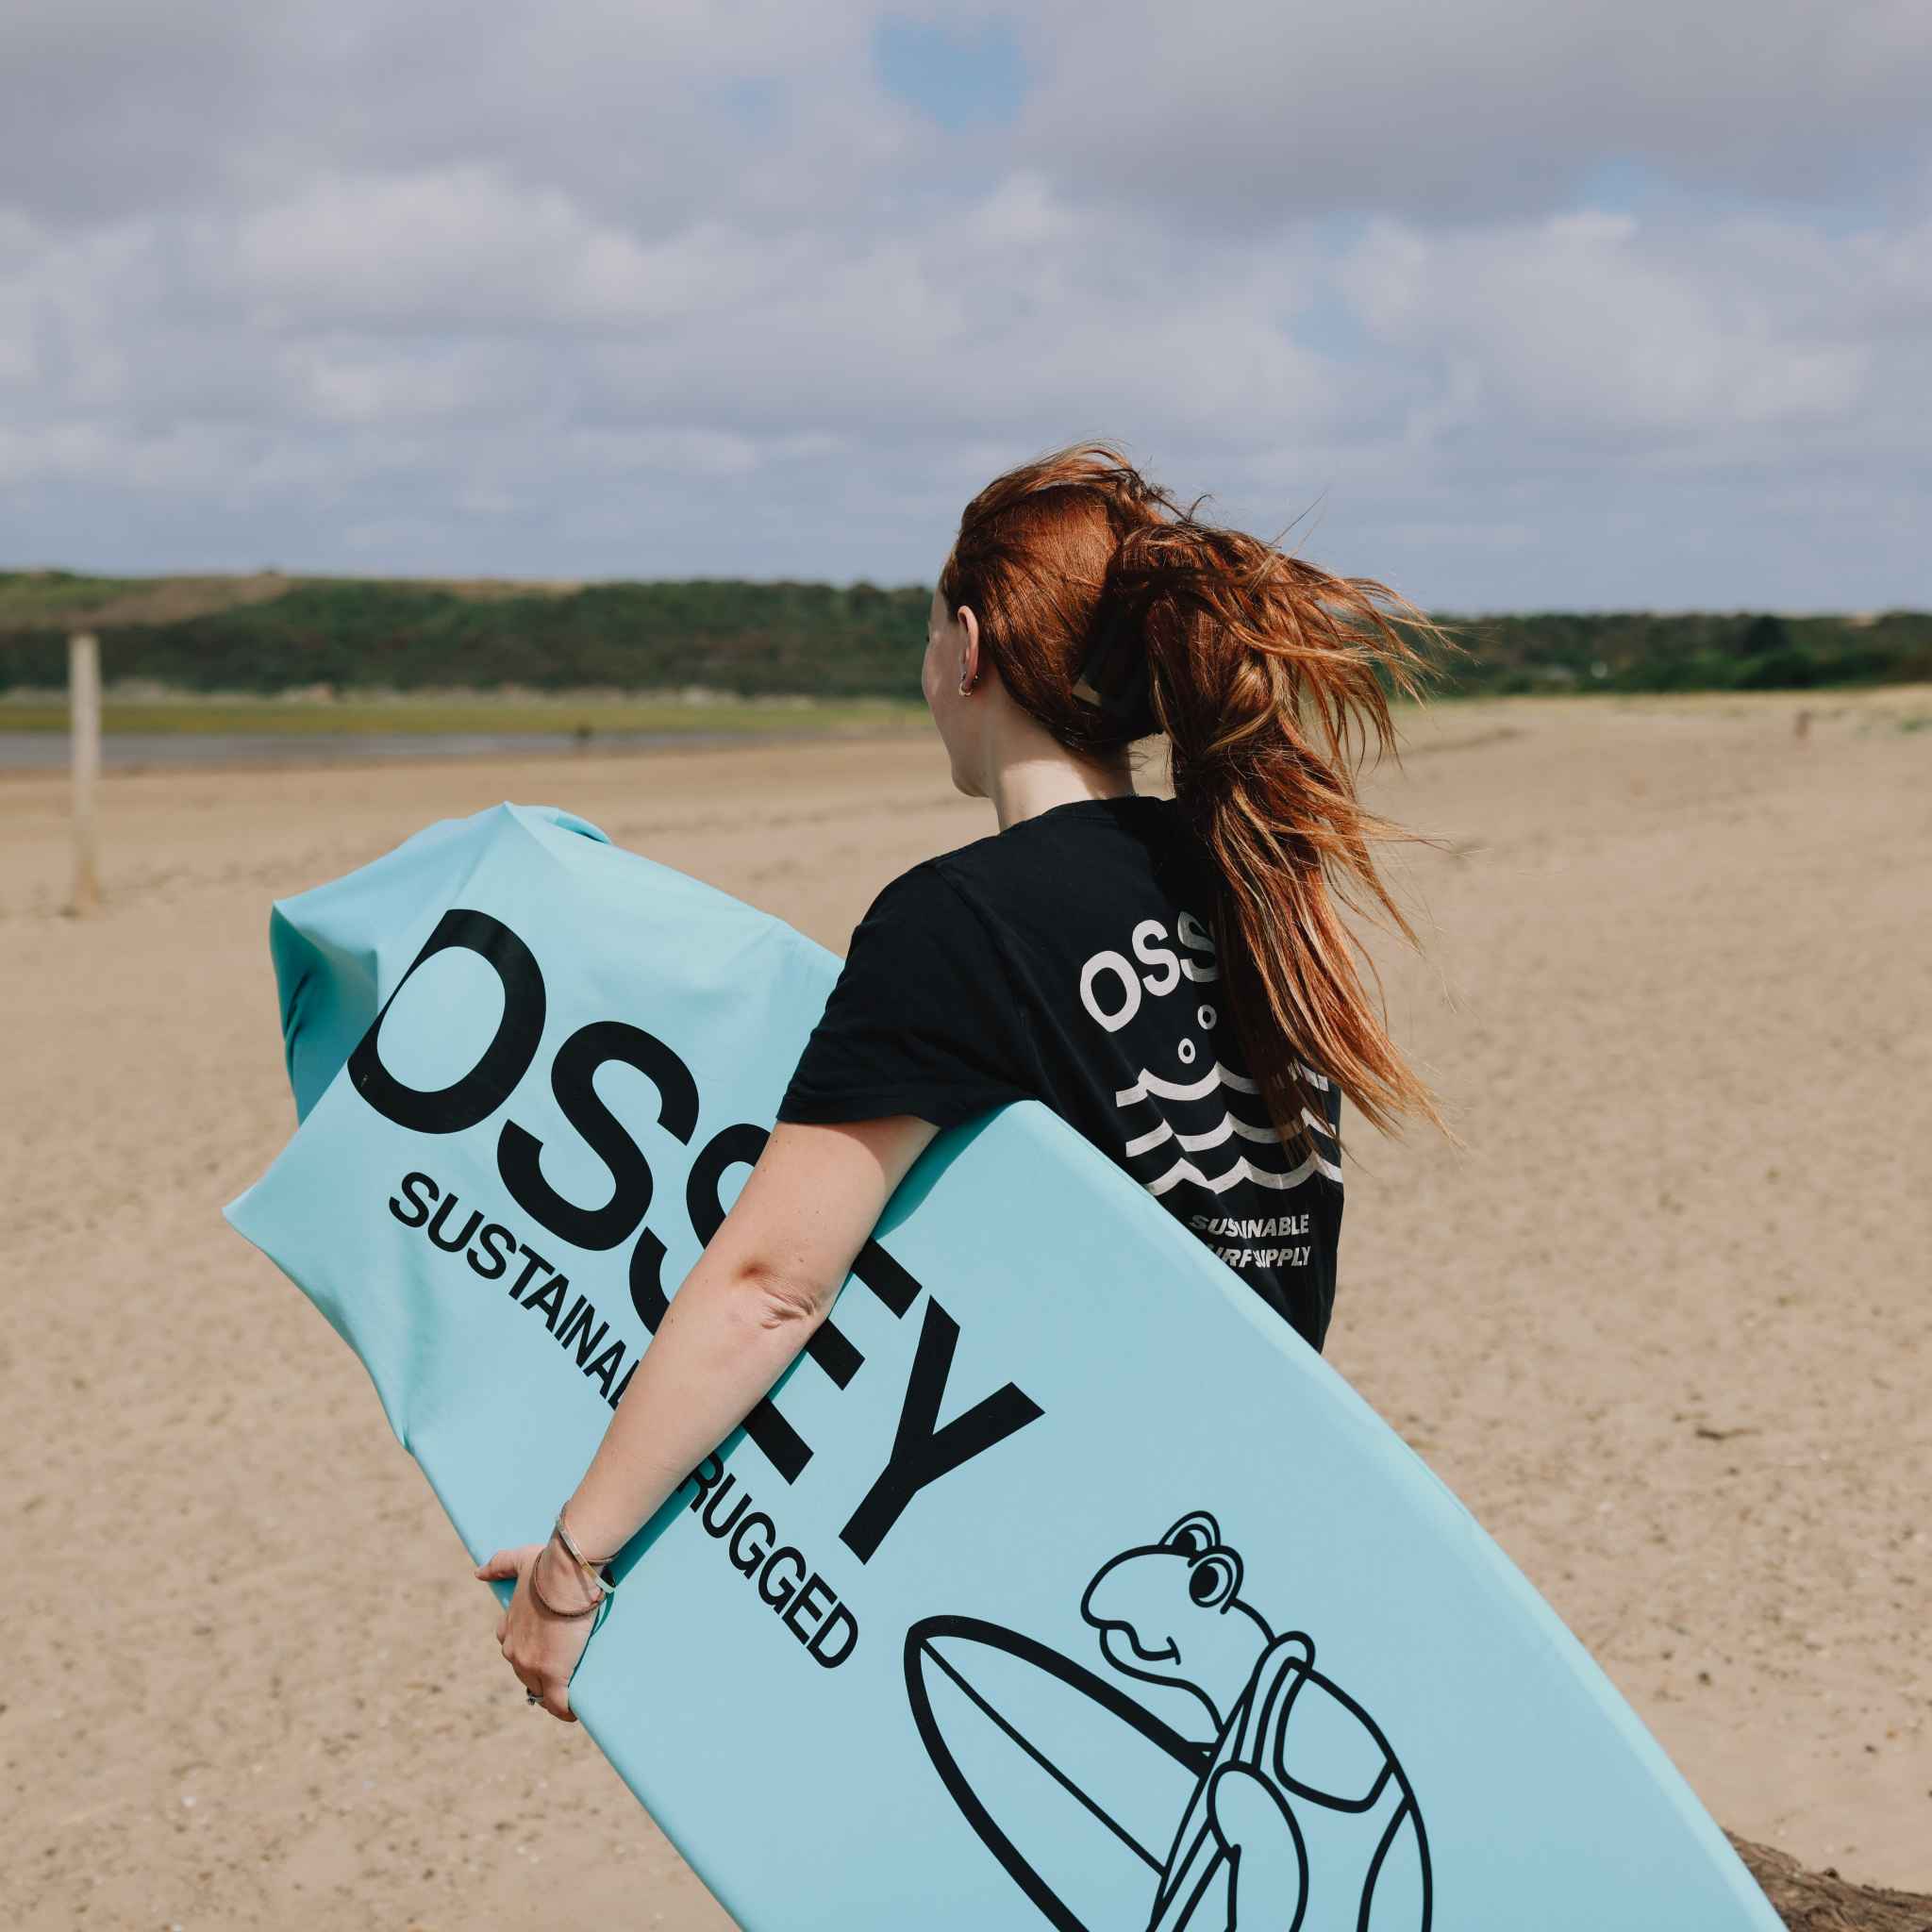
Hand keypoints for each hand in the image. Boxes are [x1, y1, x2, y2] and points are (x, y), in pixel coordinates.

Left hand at [476, 1539, 595, 1722]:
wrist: (565, 1575)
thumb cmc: (547, 1566)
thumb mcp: (519, 1560)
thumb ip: (498, 1565)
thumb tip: (478, 1573)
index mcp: (507, 1629)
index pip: (512, 1648)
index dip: (528, 1652)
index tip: (543, 1651)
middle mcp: (514, 1651)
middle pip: (525, 1673)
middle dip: (540, 1675)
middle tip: (562, 1673)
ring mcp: (531, 1665)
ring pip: (539, 1690)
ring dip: (552, 1695)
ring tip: (569, 1695)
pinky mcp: (552, 1675)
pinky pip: (557, 1703)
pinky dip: (564, 1711)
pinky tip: (573, 1712)